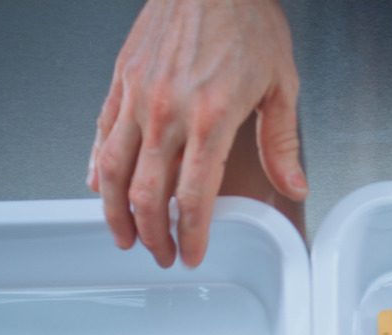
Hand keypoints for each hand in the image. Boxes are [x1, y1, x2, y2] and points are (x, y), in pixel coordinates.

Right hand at [87, 0, 306, 267]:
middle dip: (154, 235)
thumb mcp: (281, 82)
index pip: (194, 197)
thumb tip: (294, 183)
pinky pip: (102, 134)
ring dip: (116, 213)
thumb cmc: (245, 16)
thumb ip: (282, 141)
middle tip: (161, 254)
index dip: (192, 234)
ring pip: (114, 172)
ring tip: (124, 236)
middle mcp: (168, 112)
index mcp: (211, 118)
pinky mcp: (120, 81)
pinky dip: (98, 168)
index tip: (193, 253)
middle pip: (149, 195)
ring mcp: (138, 97)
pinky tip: (100, 187)